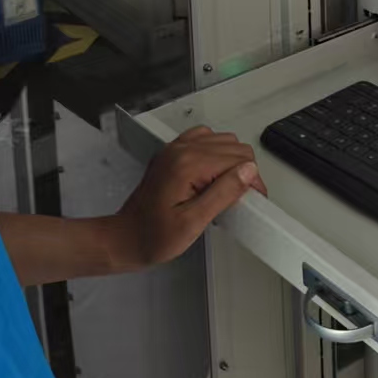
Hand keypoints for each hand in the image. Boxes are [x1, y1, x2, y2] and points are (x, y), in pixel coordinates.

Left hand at [112, 126, 268, 269]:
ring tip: (225, 190)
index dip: (251, 181)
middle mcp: (181, 149)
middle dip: (243, 171)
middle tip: (240, 200)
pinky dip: (215, 153)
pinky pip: (204, 139)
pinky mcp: (172, 152)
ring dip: (230, 162)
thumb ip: (223, 193)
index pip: (238, 159)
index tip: (254, 201)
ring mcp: (175, 148)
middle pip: (233, 146)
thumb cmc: (154, 237)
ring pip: (222, 140)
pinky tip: (212, 175)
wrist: (124, 238)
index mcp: (188, 164)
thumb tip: (249, 171)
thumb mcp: (193, 223)